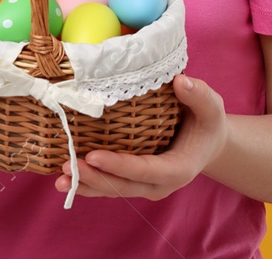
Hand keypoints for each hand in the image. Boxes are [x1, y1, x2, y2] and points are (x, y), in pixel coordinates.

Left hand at [54, 72, 228, 199]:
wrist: (206, 142)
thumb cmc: (207, 123)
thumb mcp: (211, 107)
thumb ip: (199, 95)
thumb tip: (180, 82)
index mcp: (179, 168)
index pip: (145, 170)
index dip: (119, 165)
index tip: (93, 156)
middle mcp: (160, 184)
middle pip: (124, 185)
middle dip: (95, 178)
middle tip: (68, 166)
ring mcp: (145, 186)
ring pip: (113, 189)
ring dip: (86, 184)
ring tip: (60, 178)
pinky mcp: (133, 182)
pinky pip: (109, 186)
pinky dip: (88, 184)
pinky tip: (65, 180)